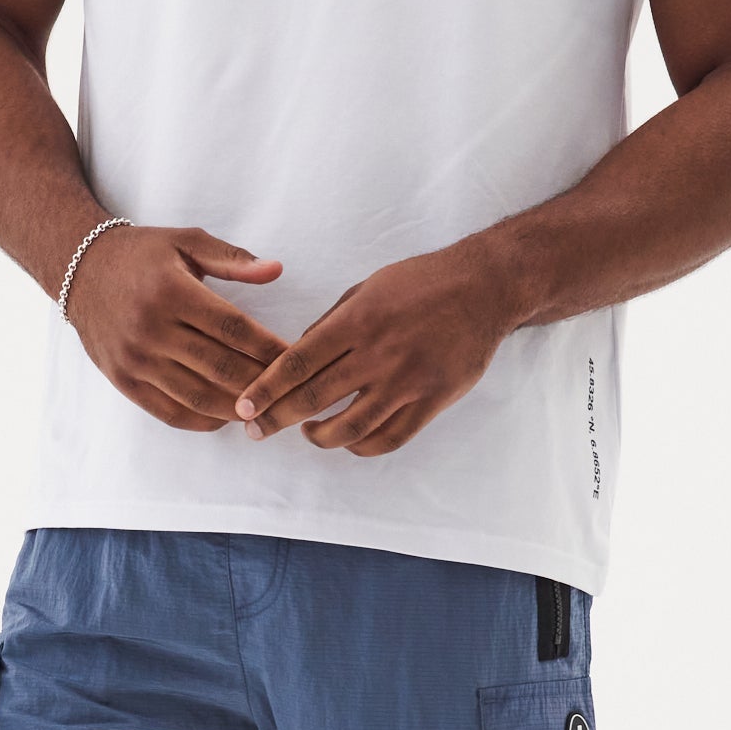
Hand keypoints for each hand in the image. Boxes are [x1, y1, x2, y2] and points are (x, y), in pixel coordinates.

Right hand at [66, 225, 286, 430]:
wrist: (80, 270)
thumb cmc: (142, 254)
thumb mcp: (186, 242)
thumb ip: (232, 259)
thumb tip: (277, 270)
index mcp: (172, 290)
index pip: (233, 328)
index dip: (269, 348)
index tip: (296, 359)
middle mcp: (151, 328)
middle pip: (221, 367)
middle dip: (261, 383)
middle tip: (289, 392)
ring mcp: (136, 359)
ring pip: (199, 397)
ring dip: (237, 408)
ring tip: (264, 410)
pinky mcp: (124, 381)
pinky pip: (170, 412)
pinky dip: (203, 421)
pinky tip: (227, 417)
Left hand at [233, 239, 523, 456]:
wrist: (486, 287)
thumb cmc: (422, 282)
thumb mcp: (369, 287)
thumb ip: (332, 323)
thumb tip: (297, 356)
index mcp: (358, 320)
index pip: (298, 362)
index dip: (266, 389)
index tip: (244, 408)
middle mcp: (379, 354)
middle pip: (315, 399)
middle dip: (278, 419)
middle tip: (257, 429)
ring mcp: (407, 382)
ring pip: (350, 429)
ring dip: (321, 438)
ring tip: (309, 433)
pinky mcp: (432, 401)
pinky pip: (389, 439)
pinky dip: (362, 447)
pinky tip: (349, 441)